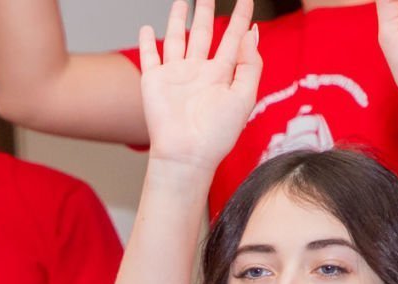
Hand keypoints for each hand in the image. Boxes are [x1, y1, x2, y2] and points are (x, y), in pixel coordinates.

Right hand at [138, 0, 261, 172]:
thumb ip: (250, 64)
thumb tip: (251, 33)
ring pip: (177, 39)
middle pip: (203, 33)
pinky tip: (146, 28)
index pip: (232, 38)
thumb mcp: (245, 97)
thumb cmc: (217, 133)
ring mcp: (175, 75)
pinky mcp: (153, 82)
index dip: (240, 18)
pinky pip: (150, 56)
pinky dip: (147, 42)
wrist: (187, 153)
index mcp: (221, 75)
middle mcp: (198, 72)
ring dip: (179, 20)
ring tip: (182, 2)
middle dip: (206, 12)